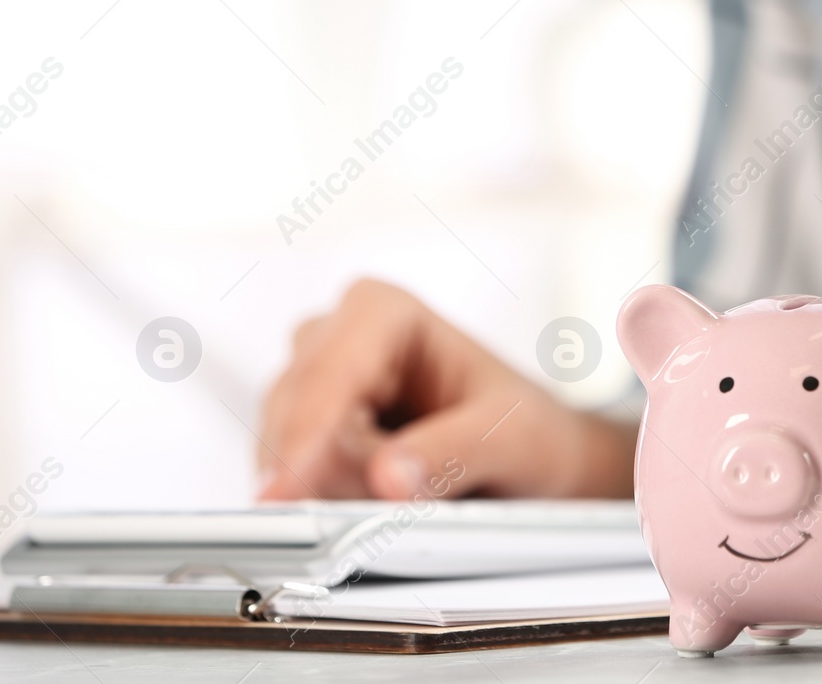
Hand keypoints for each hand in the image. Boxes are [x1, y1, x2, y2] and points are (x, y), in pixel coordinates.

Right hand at [258, 278, 635, 500]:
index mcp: (385, 313)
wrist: (539, 455)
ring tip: (405, 496)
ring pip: (282, 447)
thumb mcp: (512, 441)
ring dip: (329, 489)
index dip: (303, 441)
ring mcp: (318, 382)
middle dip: (329, 473)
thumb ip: (452, 455)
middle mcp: (340, 336)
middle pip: (294, 415)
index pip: (326, 378)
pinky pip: (288, 471)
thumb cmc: (529, 431)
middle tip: (391, 508)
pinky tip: (375, 503)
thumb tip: (388, 478)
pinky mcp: (308, 427)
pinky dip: (323, 497)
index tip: (284, 495)